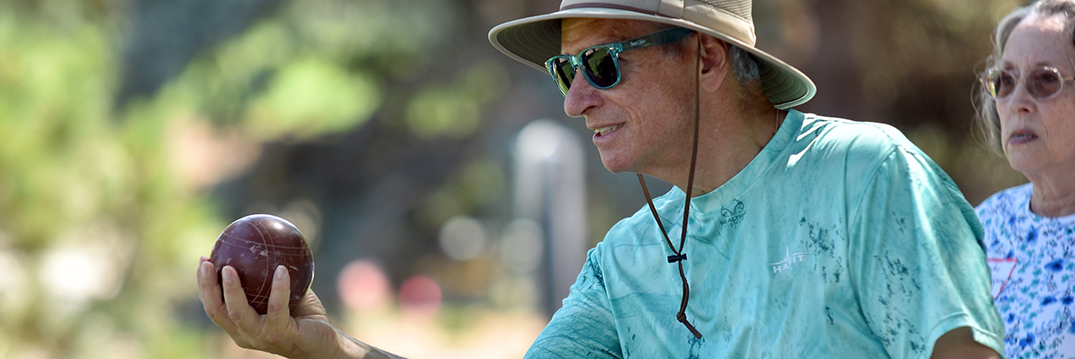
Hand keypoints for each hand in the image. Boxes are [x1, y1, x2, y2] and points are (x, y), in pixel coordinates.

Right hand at [197, 256, 383, 357]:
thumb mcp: (286, 293)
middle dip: (207, 287)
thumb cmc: (305, 316)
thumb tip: (264, 241)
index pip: (215, 307)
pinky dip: (279, 288)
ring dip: (231, 290)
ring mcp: (261, 337)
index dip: (204, 286)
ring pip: (238, 313)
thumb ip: (271, 274)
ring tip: (229, 268)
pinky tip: (281, 270)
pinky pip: (277, 308)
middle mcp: (245, 335)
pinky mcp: (281, 335)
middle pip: (217, 312)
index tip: (203, 260)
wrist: (326, 343)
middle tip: (207, 263)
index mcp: (241, 326)